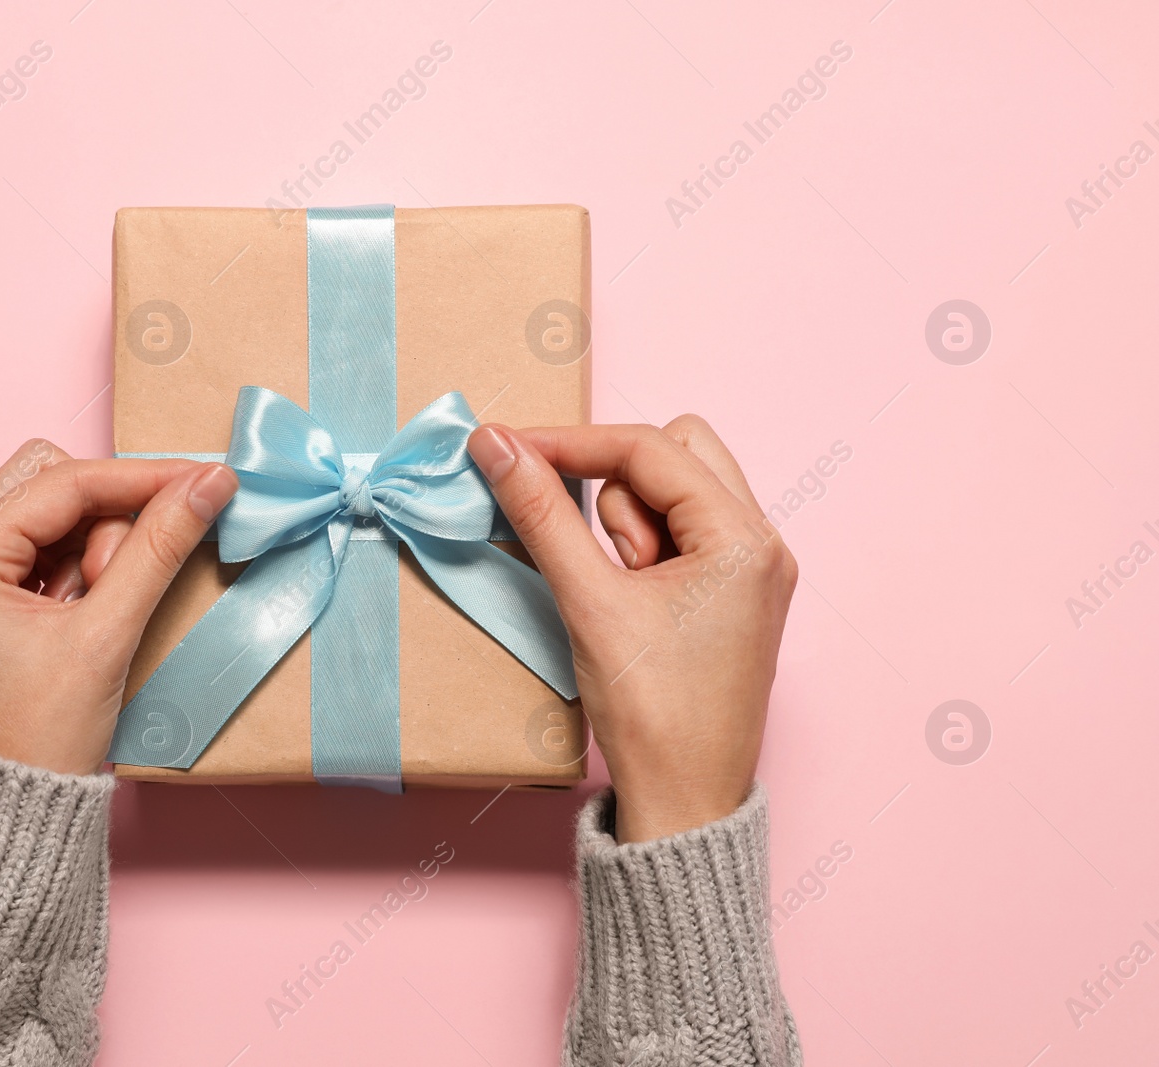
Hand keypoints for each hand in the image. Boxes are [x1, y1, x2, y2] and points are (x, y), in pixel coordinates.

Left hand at [0, 439, 238, 775]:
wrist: (14, 813)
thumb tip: (209, 485)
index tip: (203, 479)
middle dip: (109, 515)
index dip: (140, 478)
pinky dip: (91, 570)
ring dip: (101, 549)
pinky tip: (99, 610)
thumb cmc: (40, 738)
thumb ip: (159, 550)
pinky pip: (56, 553)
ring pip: (59, 517)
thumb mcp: (106, 636)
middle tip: (129, 571)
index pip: (62, 484)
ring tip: (106, 611)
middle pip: (52, 485)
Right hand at [468, 417, 796, 842]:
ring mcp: (752, 568)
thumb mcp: (589, 601)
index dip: (571, 444)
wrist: (684, 802)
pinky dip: (641, 548)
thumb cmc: (653, 715)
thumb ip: (541, 513)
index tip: (508, 449)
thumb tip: (496, 446)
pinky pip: (681, 532)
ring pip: (675, 490)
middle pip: (676, 452)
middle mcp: (762, 542)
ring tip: (621, 594)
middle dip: (617, 486)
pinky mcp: (733, 593)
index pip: (649, 449)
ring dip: (629, 524)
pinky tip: (628, 596)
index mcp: (744, 538)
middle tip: (597, 552)